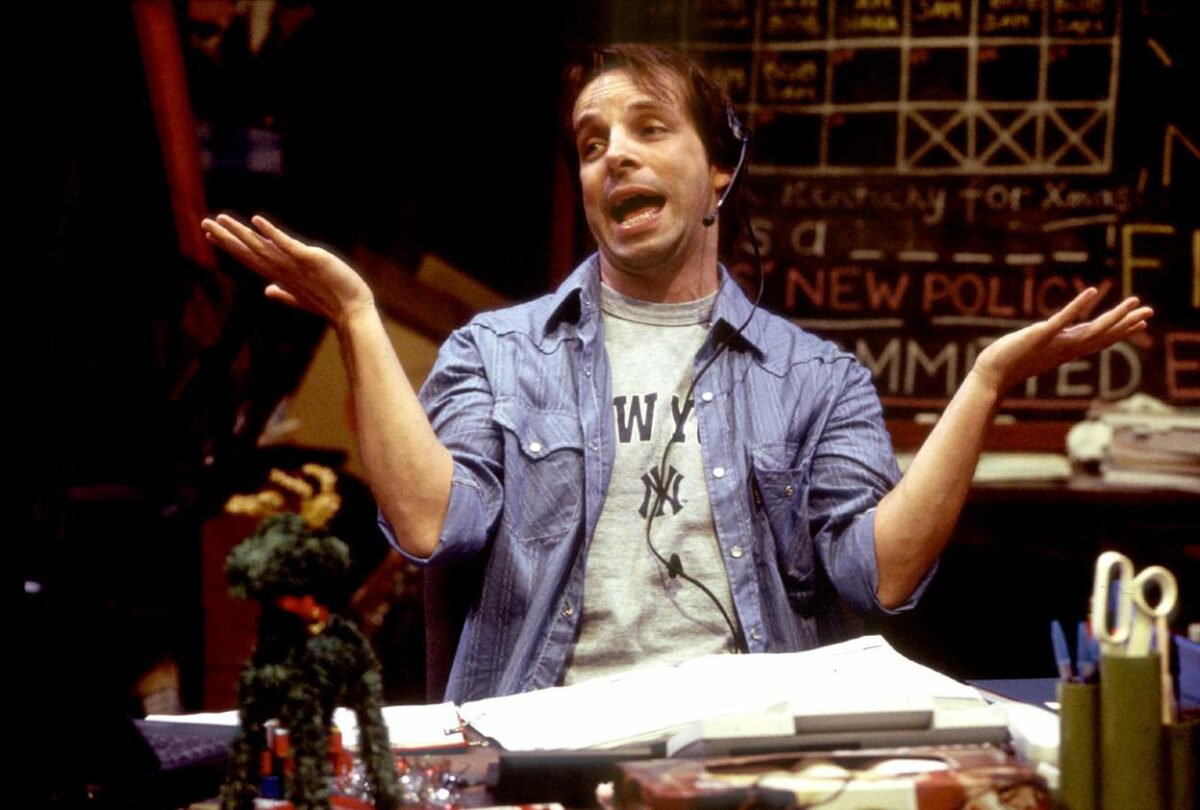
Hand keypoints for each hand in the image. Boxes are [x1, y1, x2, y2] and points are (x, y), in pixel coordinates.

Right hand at [200, 214, 374, 328]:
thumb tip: (266, 290)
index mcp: (280, 276)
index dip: (231, 246)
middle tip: (205, 222)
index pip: (250, 258)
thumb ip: (283, 293)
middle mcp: (282, 270)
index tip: (210, 235)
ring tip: (222, 219)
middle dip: (227, 238)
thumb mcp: (303, 297)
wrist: (352, 311)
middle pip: (249, 252)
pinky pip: (287, 245)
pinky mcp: (309, 259)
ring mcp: (294, 266)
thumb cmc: (331, 303)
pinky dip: (271, 233)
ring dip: (241, 232)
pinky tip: (257, 220)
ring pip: (262, 247)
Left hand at [970, 288, 1152, 395]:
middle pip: (1103, 335)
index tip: (1140, 323)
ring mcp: (1056, 342)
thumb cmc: (1010, 363)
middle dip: (1127, 323)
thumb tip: (1057, 338)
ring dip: (1114, 315)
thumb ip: (1051, 344)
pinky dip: (1078, 305)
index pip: (1099, 340)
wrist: (992, 375)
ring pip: (1092, 329)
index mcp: (1066, 350)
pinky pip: (1063, 319)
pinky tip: (1091, 291)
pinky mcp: (1041, 334)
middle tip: (1149, 311)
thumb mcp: (1038, 353)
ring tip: (1133, 301)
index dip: (1120, 332)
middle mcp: (1066, 348)